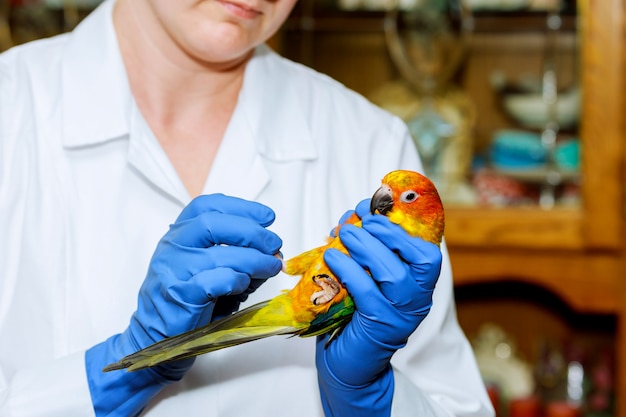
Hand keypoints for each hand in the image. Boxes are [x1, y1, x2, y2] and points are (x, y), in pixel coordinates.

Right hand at [85, 194, 282, 415]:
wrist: (157, 336)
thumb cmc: (189, 298)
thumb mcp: (210, 267)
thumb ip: (237, 253)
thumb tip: (273, 251)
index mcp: (179, 234)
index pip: (207, 206)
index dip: (241, 207)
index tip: (267, 217)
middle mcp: (172, 248)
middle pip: (212, 223)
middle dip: (250, 231)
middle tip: (274, 244)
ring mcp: (173, 272)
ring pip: (218, 255)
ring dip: (253, 259)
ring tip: (271, 267)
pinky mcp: (180, 297)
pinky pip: (213, 282)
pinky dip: (236, 280)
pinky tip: (244, 284)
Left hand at [316, 199, 441, 415]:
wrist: (349, 363)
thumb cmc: (356, 315)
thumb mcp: (367, 278)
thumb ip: (367, 251)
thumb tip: (353, 216)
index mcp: (419, 284)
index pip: (428, 251)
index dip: (403, 226)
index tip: (376, 209)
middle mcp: (418, 299)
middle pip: (417, 258)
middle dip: (385, 232)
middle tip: (358, 222)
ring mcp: (402, 315)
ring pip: (394, 274)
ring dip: (367, 248)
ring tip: (345, 235)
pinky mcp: (380, 327)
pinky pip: (367, 292)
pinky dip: (349, 269)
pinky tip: (332, 257)